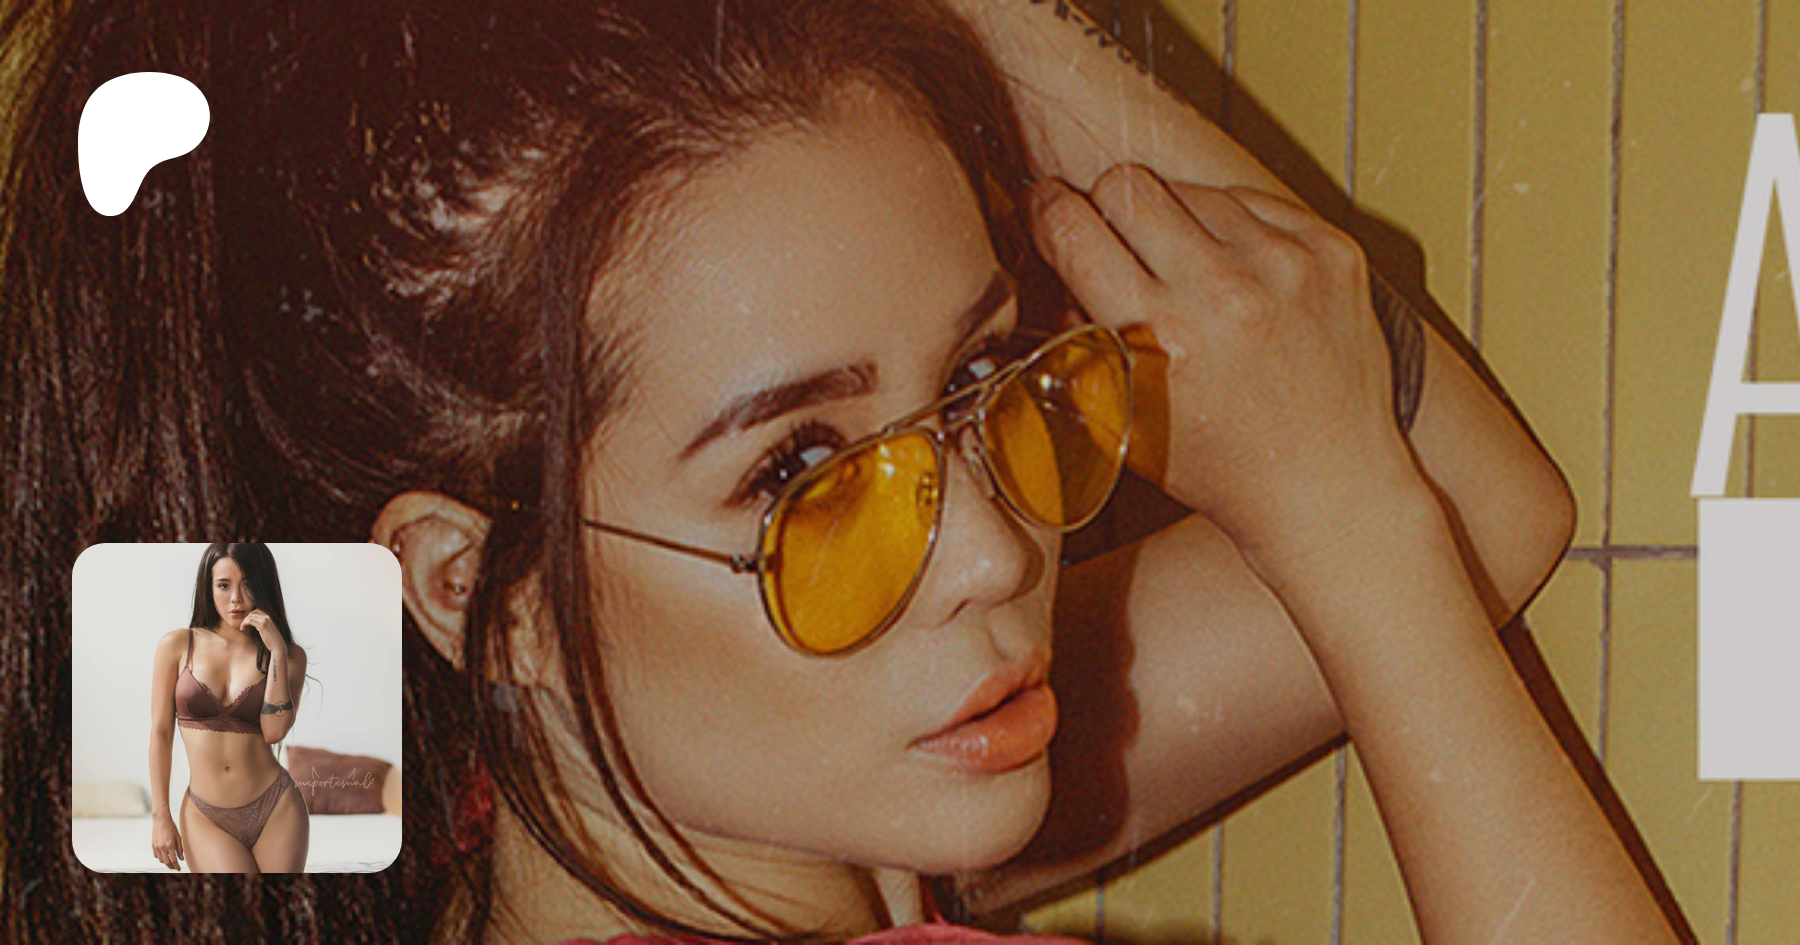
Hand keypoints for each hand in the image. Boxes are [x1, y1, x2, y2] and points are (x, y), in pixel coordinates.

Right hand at [151, 812, 183, 870]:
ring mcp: (156, 846)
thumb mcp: (178, 837)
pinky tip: (164, 856)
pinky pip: (156, 855)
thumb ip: (180, 849)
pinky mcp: (153, 845)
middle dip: (171, 866)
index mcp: (170, 845)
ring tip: (170, 862)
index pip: (173, 860)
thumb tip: (181, 859)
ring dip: (166, 862)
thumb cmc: (172, 827)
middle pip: (166, 862)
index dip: (176, 866)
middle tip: (175, 867)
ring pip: (160, 859)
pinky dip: (160, 857)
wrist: (161, 820)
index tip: (179, 869)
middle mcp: (162, 847)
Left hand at [242, 610, 285, 655]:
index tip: (247, 622)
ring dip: (244, 621)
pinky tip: (242, 629)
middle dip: (246, 618)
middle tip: (243, 625)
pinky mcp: (262, 626)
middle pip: (253, 612)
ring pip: (250, 616)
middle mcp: (268, 617)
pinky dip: (244, 624)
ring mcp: (265, 620)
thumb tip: (253, 622)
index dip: (250, 615)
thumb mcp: (268, 628)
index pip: (257, 610)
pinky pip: (249, 621)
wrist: (278, 645)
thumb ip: (263, 623)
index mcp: (270, 617)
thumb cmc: (272, 639)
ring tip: (242, 627)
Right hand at [1029, 165, 1420, 557]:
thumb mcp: (1120, 419)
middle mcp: (1224, 291)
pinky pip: (1254, 201)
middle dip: (1107, 208)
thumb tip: (1052, 271)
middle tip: (1112, 238)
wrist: (1327, 486)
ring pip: (1192, 189)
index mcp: (1159, 336)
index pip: (1071, 228)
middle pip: (1127, 185)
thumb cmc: (1220, 466)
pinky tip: (1236, 276)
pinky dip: (1235, 229)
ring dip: (1176, 221)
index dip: (1046, 212)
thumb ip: (1076, 343)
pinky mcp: (1331, 251)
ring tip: (1186, 273)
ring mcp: (1286, 264)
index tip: (1046, 210)